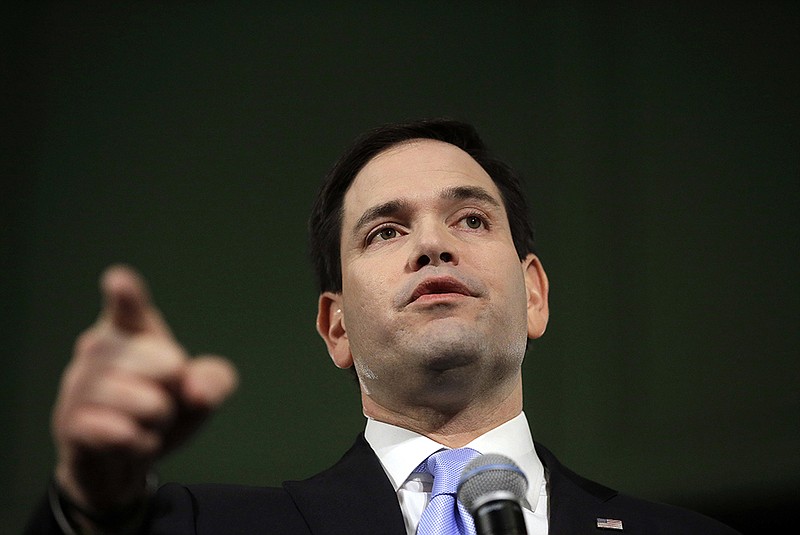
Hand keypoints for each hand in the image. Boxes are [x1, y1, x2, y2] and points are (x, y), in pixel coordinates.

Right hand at [51, 265, 237, 513]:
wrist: (123, 463)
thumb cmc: (162, 412)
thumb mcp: (200, 395)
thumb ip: (214, 381)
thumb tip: (195, 391)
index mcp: (131, 330)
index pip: (128, 311)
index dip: (126, 297)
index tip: (119, 281)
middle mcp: (97, 349)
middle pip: (159, 363)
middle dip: (174, 387)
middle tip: (167, 397)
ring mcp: (78, 386)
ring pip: (135, 399)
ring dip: (157, 417)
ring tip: (151, 422)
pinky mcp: (69, 424)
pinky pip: (115, 432)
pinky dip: (139, 442)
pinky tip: (138, 441)